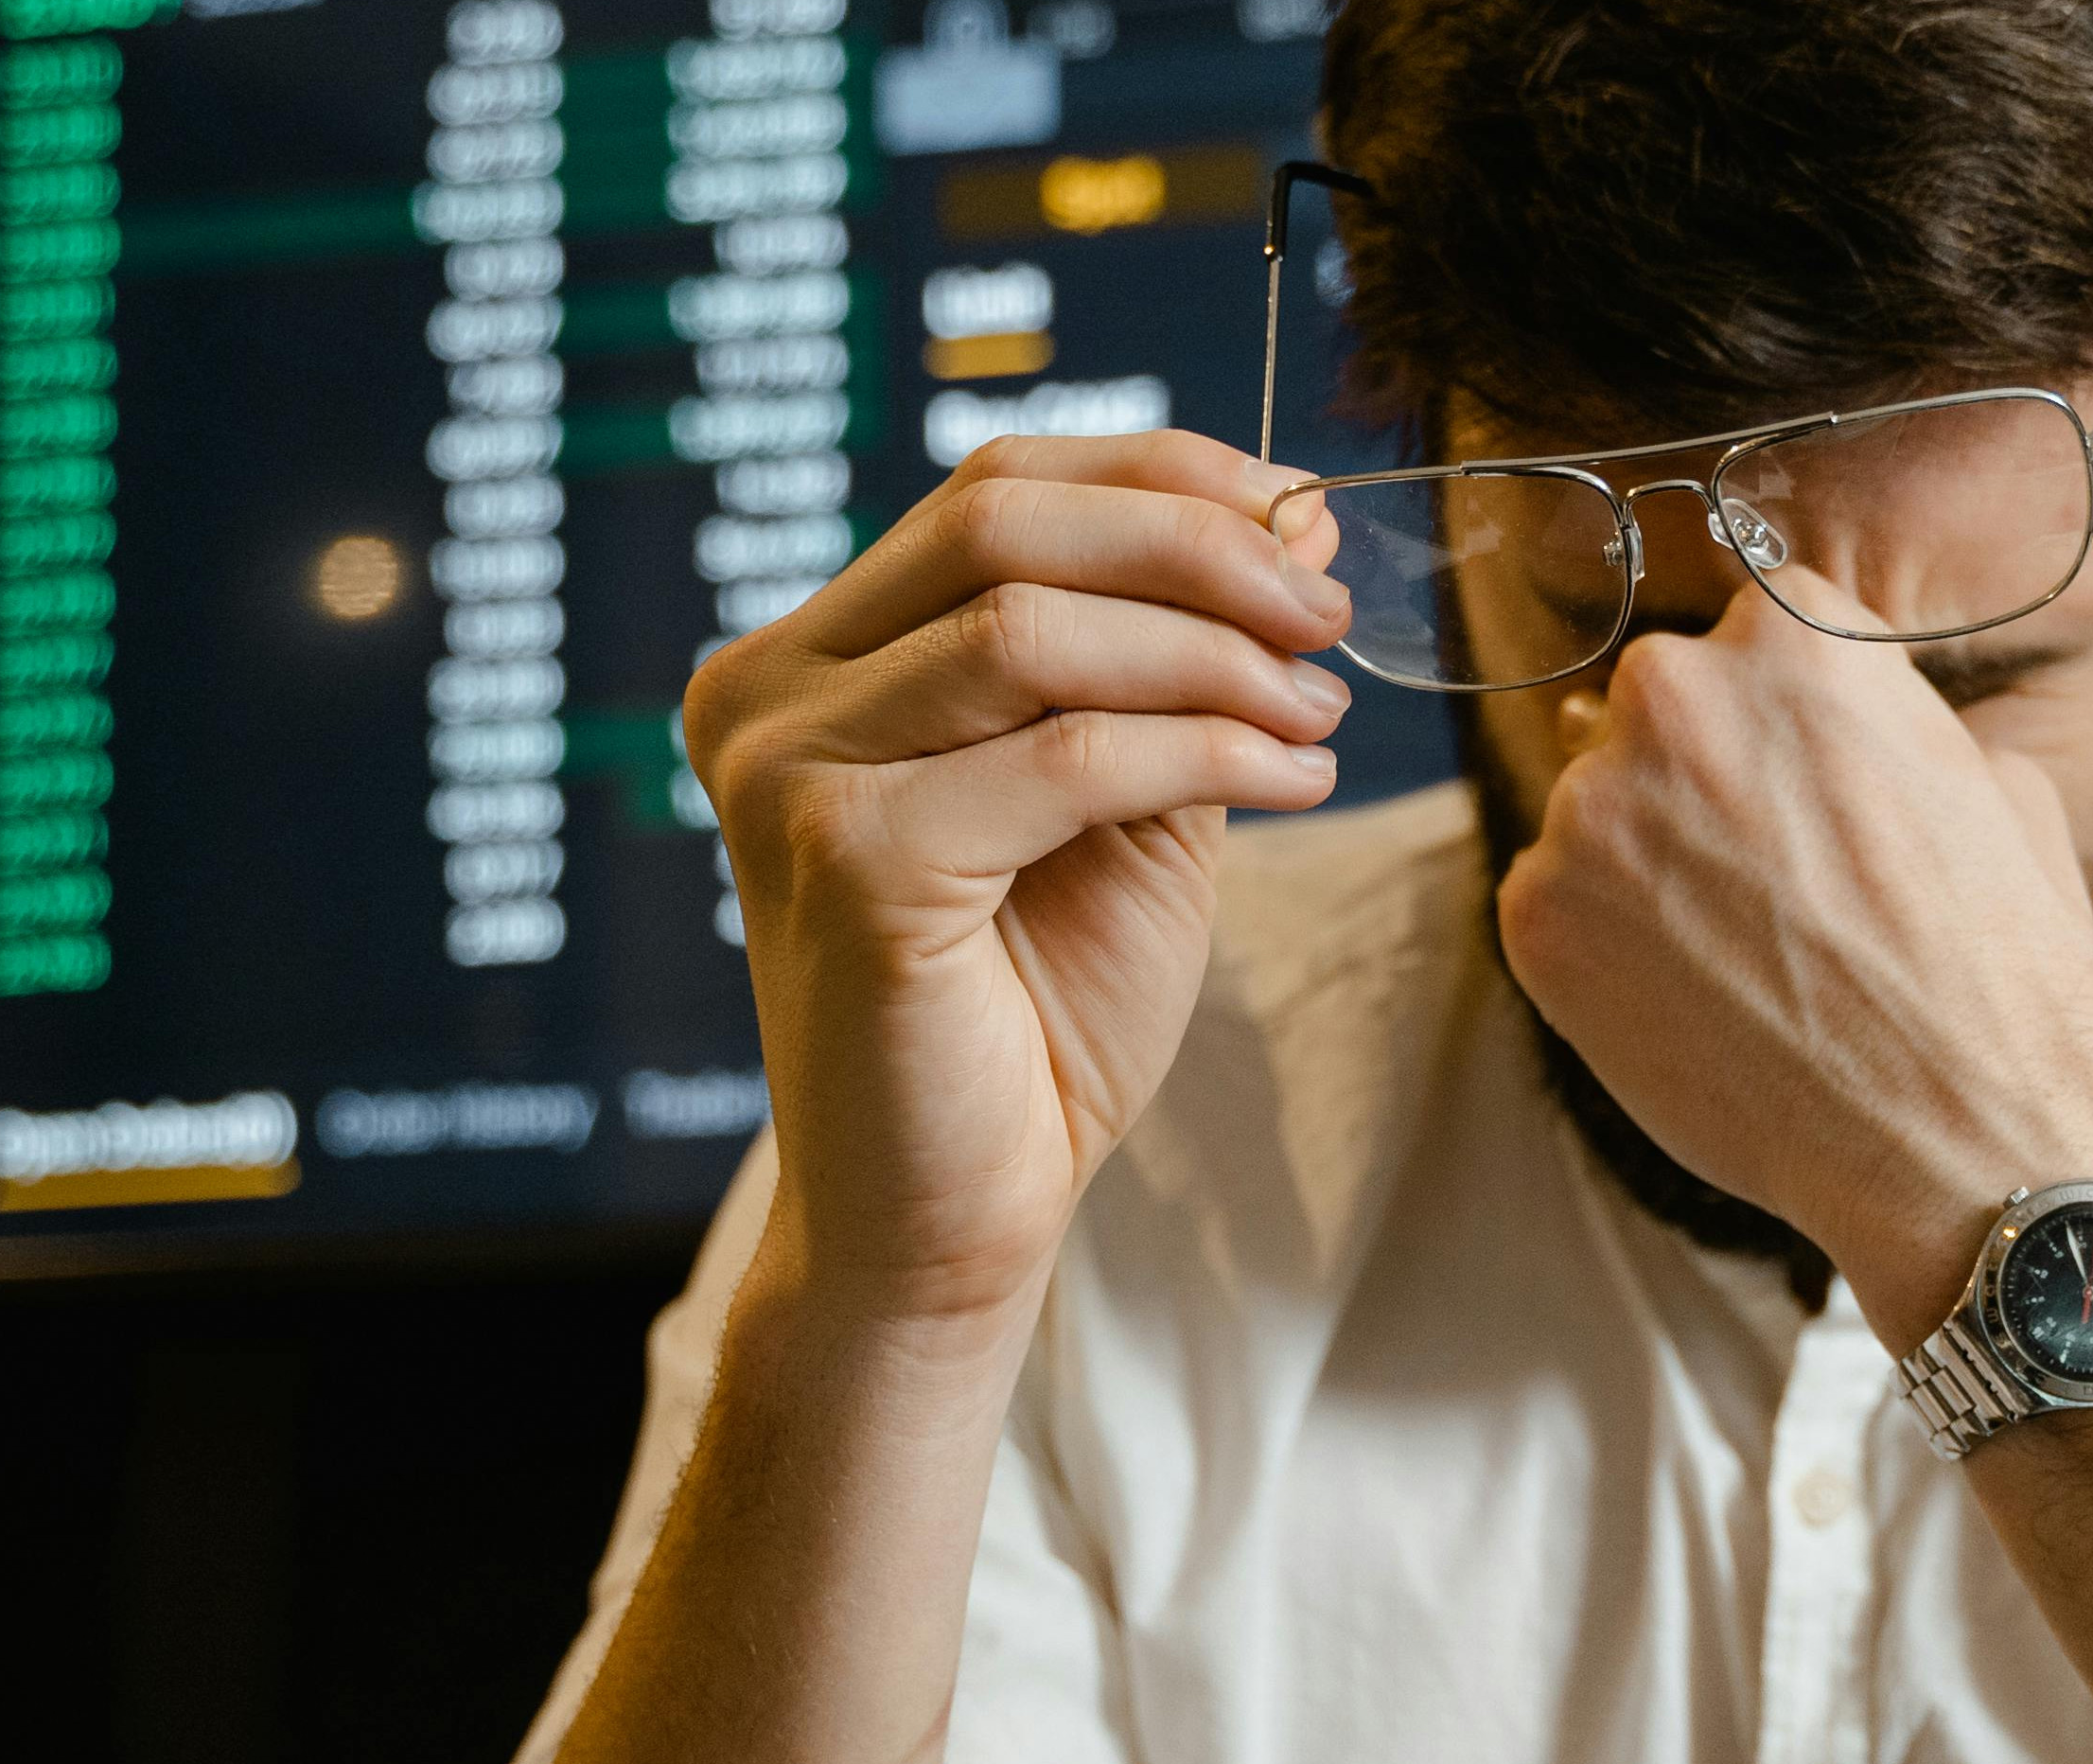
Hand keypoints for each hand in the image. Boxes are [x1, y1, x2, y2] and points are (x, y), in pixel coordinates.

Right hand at [682, 431, 1352, 1321]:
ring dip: (1215, 656)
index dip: (1159, 479)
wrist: (953, 1218)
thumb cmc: (1032, 1018)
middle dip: (1196, 549)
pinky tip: (1294, 780)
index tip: (1298, 524)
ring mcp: (789, 773)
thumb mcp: (1121, 801)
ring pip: (1035, 632)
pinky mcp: (849, 861)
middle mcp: (767, 697)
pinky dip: (1206, 752)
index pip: (989, 489)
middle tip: (1325, 615)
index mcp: (811, 662)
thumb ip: (1171, 665)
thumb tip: (1288, 521)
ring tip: (1320, 711)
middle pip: (998, 523)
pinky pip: (1066, 758)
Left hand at [1493, 577, 2092, 1346]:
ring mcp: (1592, 807)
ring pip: (1597, 808)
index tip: (1802, 784)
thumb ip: (1885, 721)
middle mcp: (1675, 696)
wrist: (1958, 1137)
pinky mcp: (1536, 913)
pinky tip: (1693, 1002)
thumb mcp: (1992, 782)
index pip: (1748, 638)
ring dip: (1646, 863)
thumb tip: (1836, 725)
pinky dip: (1604, 947)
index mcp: (1795, 637)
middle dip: (1700, 777)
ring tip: (1739, 957)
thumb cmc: (1999, 969)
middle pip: (1658, 710)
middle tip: (1768, 878)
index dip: (1779, 722)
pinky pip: (1554, 902)